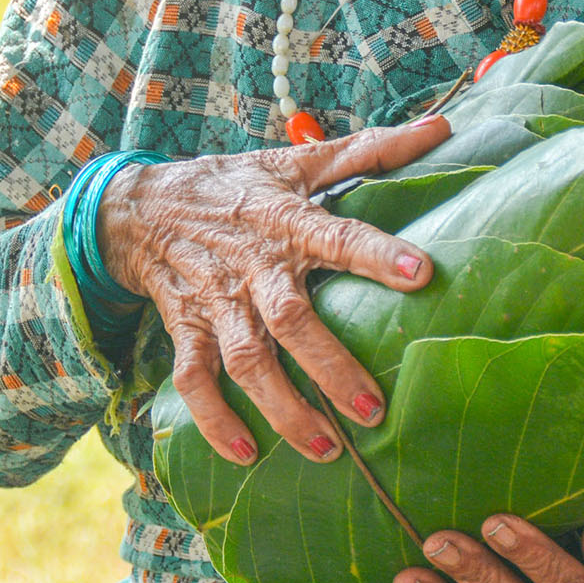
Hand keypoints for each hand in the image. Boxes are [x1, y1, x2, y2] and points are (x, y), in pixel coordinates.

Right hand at [98, 118, 450, 464]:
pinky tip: (247, 456)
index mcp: (286, 220)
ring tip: (326, 450)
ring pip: (246, 360)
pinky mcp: (185, 329)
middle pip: (290, 320)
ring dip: (283, 408)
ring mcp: (215, 301)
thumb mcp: (298, 162)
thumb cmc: (237, 186)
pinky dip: (215, 420)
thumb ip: (371, 150)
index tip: (421, 275)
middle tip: (372, 411)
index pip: (337, 235)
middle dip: (330, 367)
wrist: (141, 207)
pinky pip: (194, 380)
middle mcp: (252, 265)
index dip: (378, 255)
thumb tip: (441, 127)